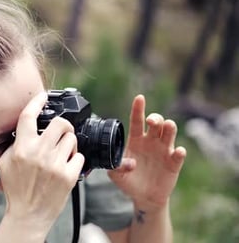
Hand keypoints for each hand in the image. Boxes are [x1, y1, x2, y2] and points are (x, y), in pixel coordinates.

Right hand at [0, 92, 84, 227]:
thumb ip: (14, 144)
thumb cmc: (16, 189)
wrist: (28, 215)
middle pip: (60, 123)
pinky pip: (80, 157)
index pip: (29, 116)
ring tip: (63, 153)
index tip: (43, 96)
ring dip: (69, 143)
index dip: (37, 101)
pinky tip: (67, 166)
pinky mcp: (69, 176)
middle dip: (63, 125)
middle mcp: (39, 153)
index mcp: (22, 148)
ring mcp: (55, 165)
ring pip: (72, 139)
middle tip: (61, 131)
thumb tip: (25, 130)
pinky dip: (75, 160)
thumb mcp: (5, 163)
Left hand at [108, 95, 185, 210]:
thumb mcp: (116, 175)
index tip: (140, 98)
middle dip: (156, 118)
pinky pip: (178, 155)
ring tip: (167, 127)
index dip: (138, 109)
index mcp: (136, 140)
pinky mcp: (173, 163)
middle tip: (152, 122)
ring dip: (169, 128)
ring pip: (169, 133)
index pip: (137, 121)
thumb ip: (117, 167)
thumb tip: (130, 163)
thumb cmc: (129, 182)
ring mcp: (163, 151)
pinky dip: (179, 152)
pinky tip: (177, 151)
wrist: (143, 197)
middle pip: (157, 123)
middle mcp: (151, 142)